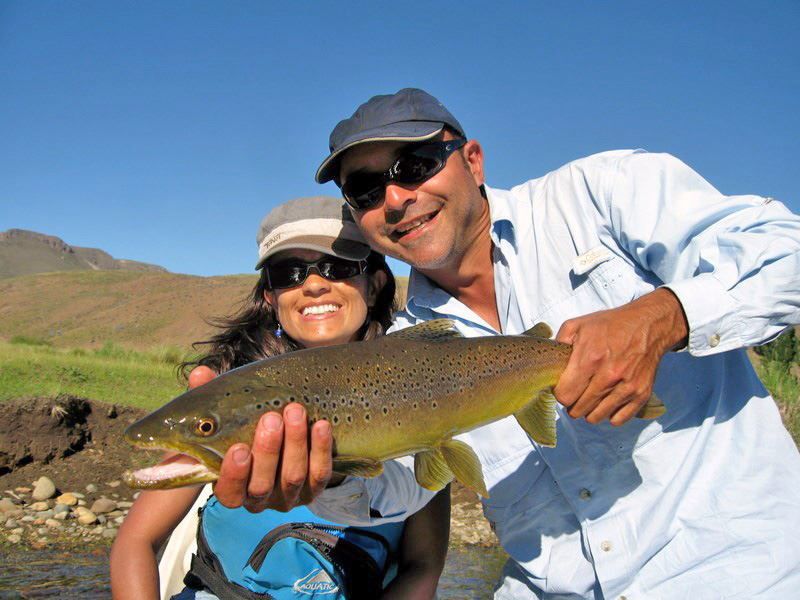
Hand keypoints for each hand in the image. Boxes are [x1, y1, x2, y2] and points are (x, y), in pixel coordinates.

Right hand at [186, 365, 337, 512]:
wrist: (282, 437)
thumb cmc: (244, 426)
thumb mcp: (225, 413)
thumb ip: (209, 396)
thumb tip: (200, 373)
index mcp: (232, 487)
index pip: (229, 492)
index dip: (234, 474)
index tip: (239, 448)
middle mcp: (259, 498)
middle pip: (262, 485)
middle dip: (268, 451)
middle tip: (271, 418)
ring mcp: (288, 495)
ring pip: (293, 476)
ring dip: (295, 443)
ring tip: (295, 411)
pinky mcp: (314, 488)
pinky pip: (321, 473)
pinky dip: (321, 449)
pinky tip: (320, 425)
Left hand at [553, 288, 687, 425]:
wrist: (649, 325)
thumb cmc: (610, 325)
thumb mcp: (578, 325)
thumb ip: (559, 343)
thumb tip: (549, 363)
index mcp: (590, 358)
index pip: (565, 396)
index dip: (560, 393)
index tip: (564, 387)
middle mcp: (609, 376)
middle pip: (578, 410)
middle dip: (573, 403)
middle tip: (576, 392)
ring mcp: (627, 387)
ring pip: (596, 417)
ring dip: (589, 411)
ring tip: (590, 398)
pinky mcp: (641, 394)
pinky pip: (618, 420)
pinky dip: (610, 414)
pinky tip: (607, 402)